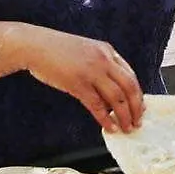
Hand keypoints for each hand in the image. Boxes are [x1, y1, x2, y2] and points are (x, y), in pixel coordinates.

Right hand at [22, 29, 143, 132]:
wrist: (34, 45)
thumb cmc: (56, 50)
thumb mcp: (86, 51)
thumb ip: (100, 66)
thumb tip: (110, 93)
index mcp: (107, 51)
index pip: (131, 75)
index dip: (137, 94)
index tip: (140, 107)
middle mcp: (104, 60)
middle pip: (130, 87)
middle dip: (136, 107)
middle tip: (137, 121)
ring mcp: (91, 72)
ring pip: (117, 98)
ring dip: (124, 116)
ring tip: (126, 128)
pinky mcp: (78, 83)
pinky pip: (97, 105)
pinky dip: (106, 118)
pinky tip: (109, 127)